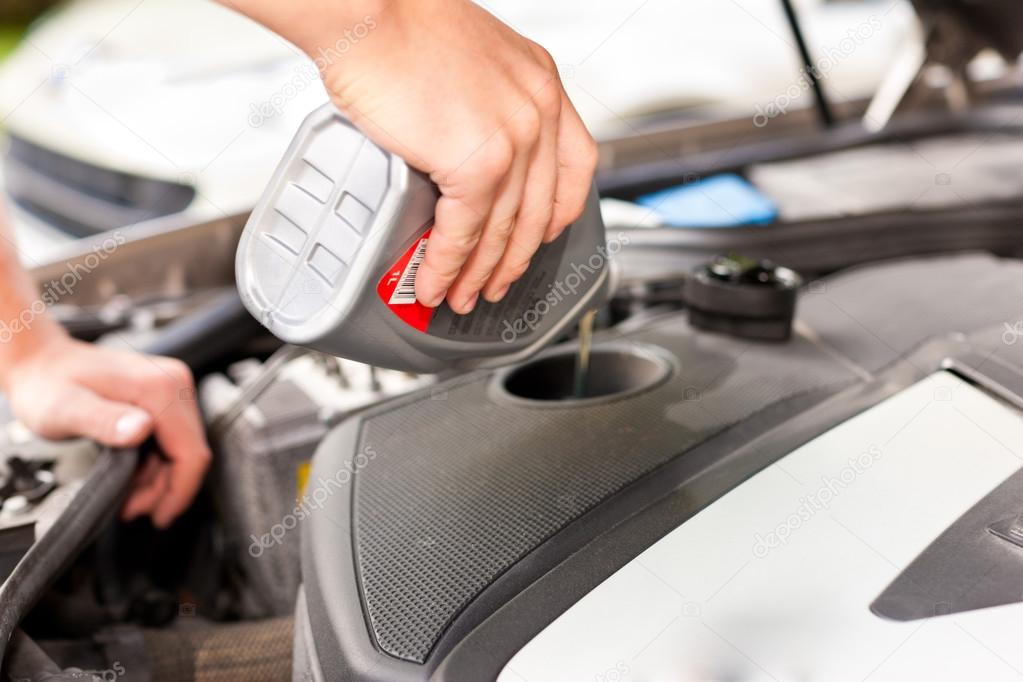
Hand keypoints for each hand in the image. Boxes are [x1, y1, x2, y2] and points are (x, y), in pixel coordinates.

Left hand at [1, 329, 209, 527]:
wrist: (42, 362)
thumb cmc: (48, 385)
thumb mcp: (65, 409)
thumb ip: (103, 420)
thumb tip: (141, 430)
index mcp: (160, 389)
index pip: (191, 451)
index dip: (179, 490)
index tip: (159, 517)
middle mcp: (174, 384)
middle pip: (189, 452)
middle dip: (164, 488)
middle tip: (127, 508)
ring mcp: (172, 388)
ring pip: (182, 448)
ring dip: (158, 478)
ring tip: (125, 495)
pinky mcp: (165, 395)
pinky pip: (173, 438)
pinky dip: (155, 462)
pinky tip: (130, 472)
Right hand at [237, 0, 597, 313]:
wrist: (367, 8)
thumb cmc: (399, 25)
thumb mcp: (470, 59)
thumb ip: (483, 106)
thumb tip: (463, 148)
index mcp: (541, 84)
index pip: (575, 165)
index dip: (558, 212)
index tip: (541, 237)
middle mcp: (537, 111)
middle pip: (538, 210)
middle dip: (513, 260)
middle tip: (495, 285)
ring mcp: (513, 139)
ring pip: (503, 230)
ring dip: (479, 274)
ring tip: (459, 297)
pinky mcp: (477, 162)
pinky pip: (464, 232)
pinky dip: (446, 265)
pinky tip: (434, 282)